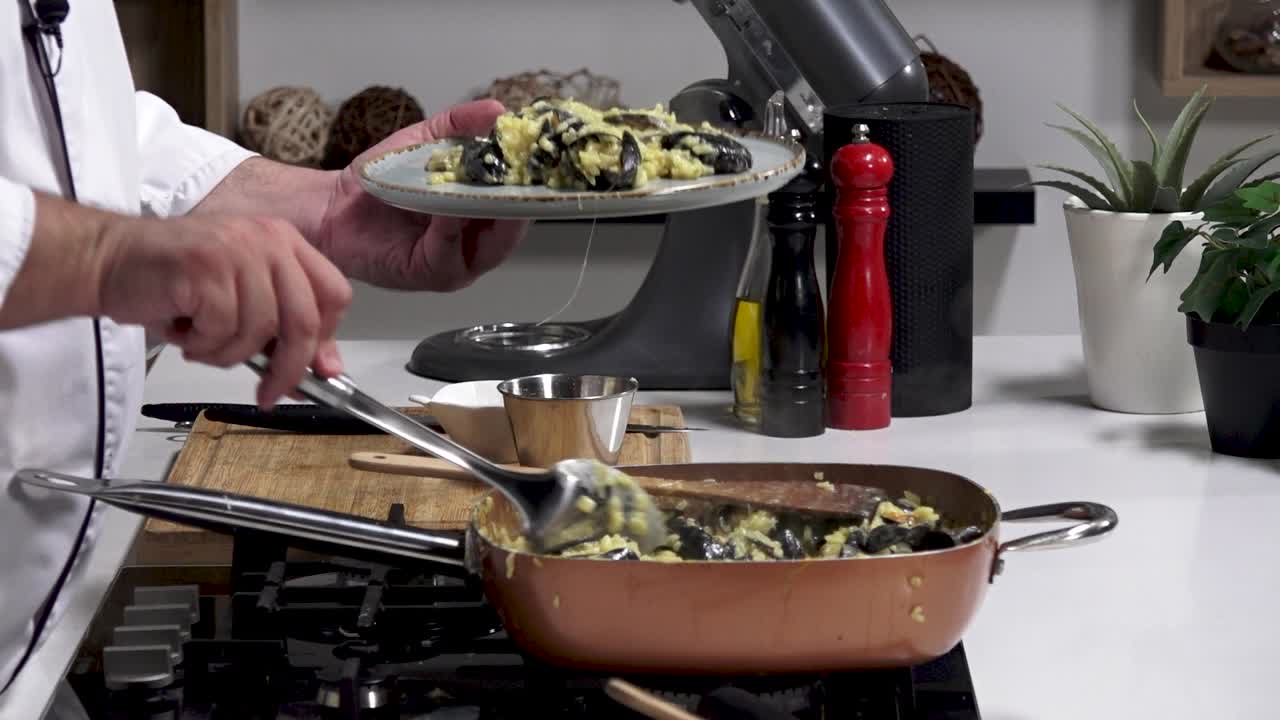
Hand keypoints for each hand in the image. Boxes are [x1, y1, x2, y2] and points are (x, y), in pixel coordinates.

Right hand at [97, 214, 352, 406]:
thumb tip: (327, 371)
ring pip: (259, 331)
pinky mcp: (207, 269)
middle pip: (304, 320)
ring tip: (201, 342)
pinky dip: (202, 346)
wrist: (106, 259)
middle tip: (269, 393)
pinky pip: (222, 330)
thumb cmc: (172, 282)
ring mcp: (237, 251)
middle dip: (289, 368)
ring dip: (228, 354)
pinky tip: (182, 330)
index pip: (334, 293)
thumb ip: (284, 327)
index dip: (327, 339)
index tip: (317, 372)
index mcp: (284, 241)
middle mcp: (267, 240)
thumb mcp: (241, 298)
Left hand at [315, 99, 527, 290]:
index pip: (520, 203)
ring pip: (489, 246)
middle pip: (513, 228)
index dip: (532, 181)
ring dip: (490, 213)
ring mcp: (456, 264)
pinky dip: (451, 227)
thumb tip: (498, 109)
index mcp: (482, 216)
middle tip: (527, 171)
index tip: (539, 155)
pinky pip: (448, 252)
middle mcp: (475, 245)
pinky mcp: (429, 274)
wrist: (333, 205)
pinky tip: (450, 205)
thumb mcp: (428, 141)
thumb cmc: (383, 179)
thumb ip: (462, 125)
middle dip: (521, 200)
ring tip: (492, 184)